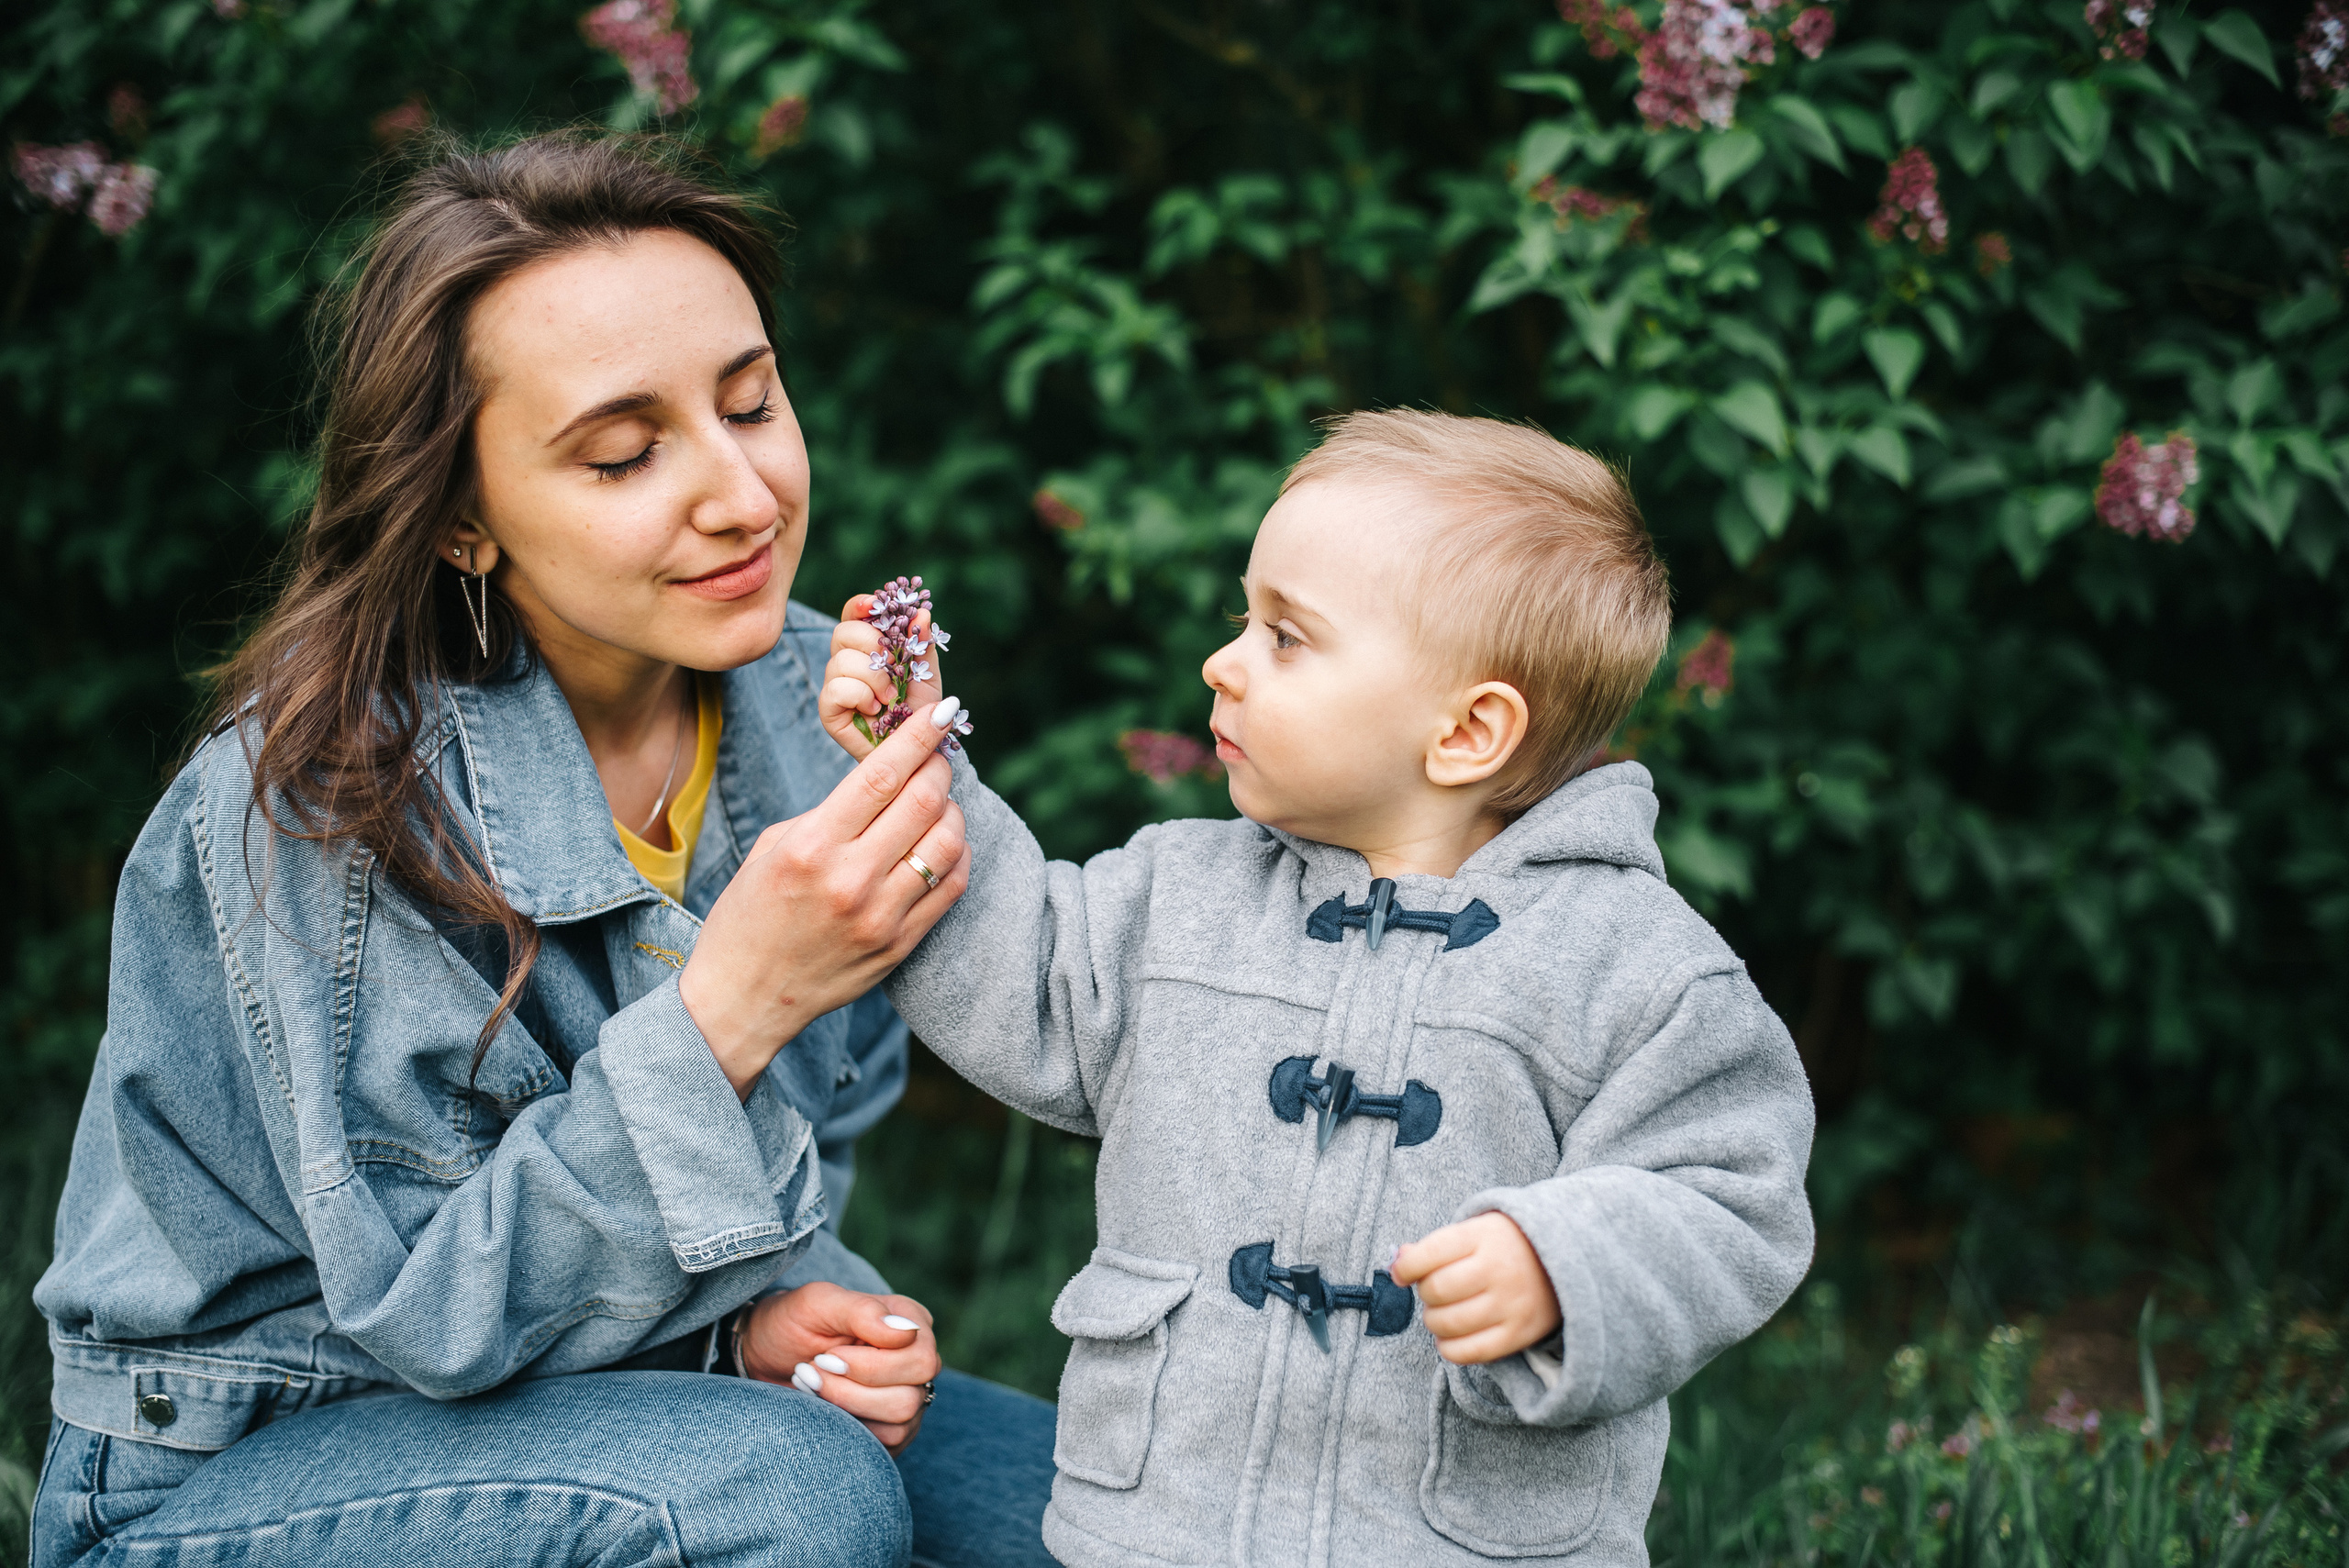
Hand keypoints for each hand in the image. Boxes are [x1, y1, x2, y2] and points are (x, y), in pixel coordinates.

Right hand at [679, 705, 968, 1096]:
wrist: (742, 998)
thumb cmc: (750, 914)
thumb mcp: (773, 847)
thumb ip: (830, 812)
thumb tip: (888, 779)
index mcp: (811, 846)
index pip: (881, 776)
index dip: (918, 736)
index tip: (940, 712)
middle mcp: (850, 880)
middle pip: (924, 803)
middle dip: (939, 768)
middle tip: (939, 756)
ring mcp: (880, 917)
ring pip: (948, 843)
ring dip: (952, 811)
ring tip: (939, 803)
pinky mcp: (900, 946)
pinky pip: (952, 887)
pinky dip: (957, 854)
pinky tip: (942, 843)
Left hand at [741, 1282, 941, 1454]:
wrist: (766, 1358)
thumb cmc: (792, 1323)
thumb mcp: (817, 1303)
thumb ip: (861, 1310)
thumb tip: (906, 1332)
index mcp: (910, 1321)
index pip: (919, 1359)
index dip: (869, 1367)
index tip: (825, 1356)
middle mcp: (917, 1359)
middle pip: (910, 1396)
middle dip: (851, 1391)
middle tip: (815, 1372)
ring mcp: (910, 1396)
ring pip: (899, 1423)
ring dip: (845, 1408)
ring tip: (814, 1387)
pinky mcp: (893, 1428)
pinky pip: (886, 1444)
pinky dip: (848, 1428)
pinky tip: (826, 1408)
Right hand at [817, 594, 946, 759]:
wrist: (917, 748)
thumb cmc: (920, 712)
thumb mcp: (927, 673)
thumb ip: (922, 643)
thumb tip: (922, 613)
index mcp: (868, 646)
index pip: (854, 614)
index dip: (862, 605)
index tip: (876, 605)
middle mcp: (847, 661)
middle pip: (844, 631)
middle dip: (874, 646)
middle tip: (894, 668)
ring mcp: (835, 684)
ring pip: (842, 660)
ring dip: (874, 679)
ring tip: (890, 699)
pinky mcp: (829, 709)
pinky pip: (837, 688)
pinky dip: (861, 697)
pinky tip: (875, 711)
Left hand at [1391, 1212, 1561, 1365]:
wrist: (1566, 1261)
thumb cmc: (1507, 1245)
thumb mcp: (1476, 1230)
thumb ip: (1436, 1245)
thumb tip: (1398, 1262)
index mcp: (1484, 1236)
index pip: (1429, 1254)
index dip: (1405, 1268)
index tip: (1401, 1273)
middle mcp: (1498, 1270)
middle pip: (1436, 1290)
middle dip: (1423, 1294)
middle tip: (1432, 1292)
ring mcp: (1511, 1304)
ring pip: (1448, 1323)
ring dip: (1433, 1321)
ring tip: (1442, 1312)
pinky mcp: (1519, 1334)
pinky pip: (1470, 1352)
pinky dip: (1449, 1348)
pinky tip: (1449, 1337)